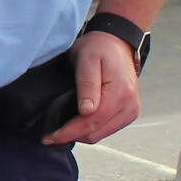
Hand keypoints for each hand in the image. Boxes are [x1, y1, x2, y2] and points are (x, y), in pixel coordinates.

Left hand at [44, 31, 140, 145]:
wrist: (117, 43)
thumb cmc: (99, 48)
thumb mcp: (87, 59)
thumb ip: (87, 84)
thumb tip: (86, 111)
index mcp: (121, 93)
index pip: (91, 122)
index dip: (68, 132)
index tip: (49, 136)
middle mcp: (129, 105)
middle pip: (96, 132)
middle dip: (71, 135)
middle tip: (50, 134)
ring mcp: (130, 111)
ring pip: (100, 134)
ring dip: (80, 134)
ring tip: (61, 130)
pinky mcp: (128, 113)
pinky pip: (107, 129)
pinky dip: (90, 129)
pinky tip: (77, 124)